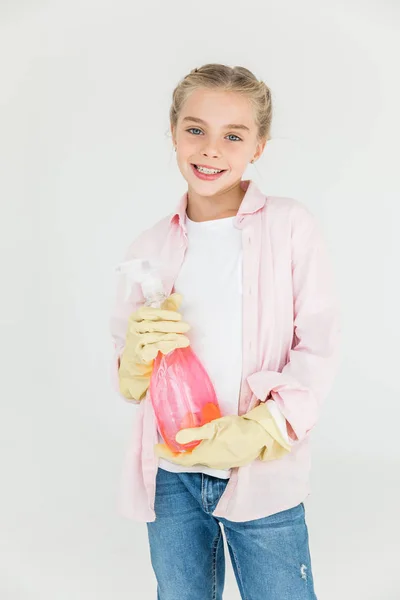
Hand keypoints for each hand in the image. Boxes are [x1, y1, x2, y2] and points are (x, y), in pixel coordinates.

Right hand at [118, 293, 189, 400]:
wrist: (136, 361)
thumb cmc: (148, 337)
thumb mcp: (156, 321)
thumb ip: (167, 308)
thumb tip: (179, 295)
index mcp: (136, 317)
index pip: (150, 312)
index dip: (165, 313)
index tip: (179, 316)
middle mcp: (133, 328)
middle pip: (154, 325)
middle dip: (173, 326)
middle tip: (187, 327)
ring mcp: (134, 342)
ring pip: (154, 337)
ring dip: (172, 338)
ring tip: (185, 340)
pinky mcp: (138, 354)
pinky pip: (152, 349)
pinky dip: (163, 347)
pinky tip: (173, 346)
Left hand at [154, 403, 291, 469]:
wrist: (259, 436)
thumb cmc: (235, 429)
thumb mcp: (213, 427)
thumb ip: (194, 432)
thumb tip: (176, 438)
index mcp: (204, 455)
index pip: (180, 459)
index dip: (167, 454)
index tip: (156, 449)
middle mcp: (211, 462)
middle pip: (190, 459)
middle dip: (178, 453)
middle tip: (169, 443)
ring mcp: (222, 463)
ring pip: (202, 458)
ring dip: (192, 451)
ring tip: (187, 441)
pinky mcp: (231, 460)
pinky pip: (212, 457)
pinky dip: (204, 451)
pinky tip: (206, 443)